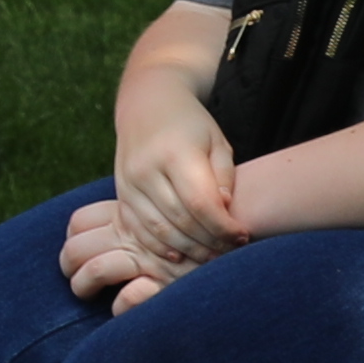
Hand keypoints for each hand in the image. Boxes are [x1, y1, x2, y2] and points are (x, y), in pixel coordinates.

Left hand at [59, 196, 183, 310]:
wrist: (244, 248)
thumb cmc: (194, 235)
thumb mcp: (163, 214)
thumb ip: (135, 215)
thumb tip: (97, 229)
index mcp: (130, 214)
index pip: (79, 221)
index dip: (72, 238)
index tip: (81, 253)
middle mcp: (136, 235)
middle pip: (76, 248)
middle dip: (68, 267)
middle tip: (77, 278)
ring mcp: (151, 260)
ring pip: (94, 271)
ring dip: (83, 287)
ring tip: (89, 294)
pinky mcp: (168, 285)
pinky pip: (129, 297)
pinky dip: (120, 306)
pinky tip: (121, 308)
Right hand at [74, 83, 243, 306]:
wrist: (145, 105)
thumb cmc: (191, 125)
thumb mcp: (217, 142)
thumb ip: (223, 177)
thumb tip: (225, 211)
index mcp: (174, 153)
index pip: (201, 203)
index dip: (223, 227)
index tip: (243, 236)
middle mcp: (145, 169)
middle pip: (181, 221)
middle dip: (210, 242)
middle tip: (231, 251)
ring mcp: (128, 183)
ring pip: (158, 230)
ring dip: (188, 250)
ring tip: (211, 256)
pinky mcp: (120, 194)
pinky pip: (138, 230)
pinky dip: (159, 247)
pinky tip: (180, 255)